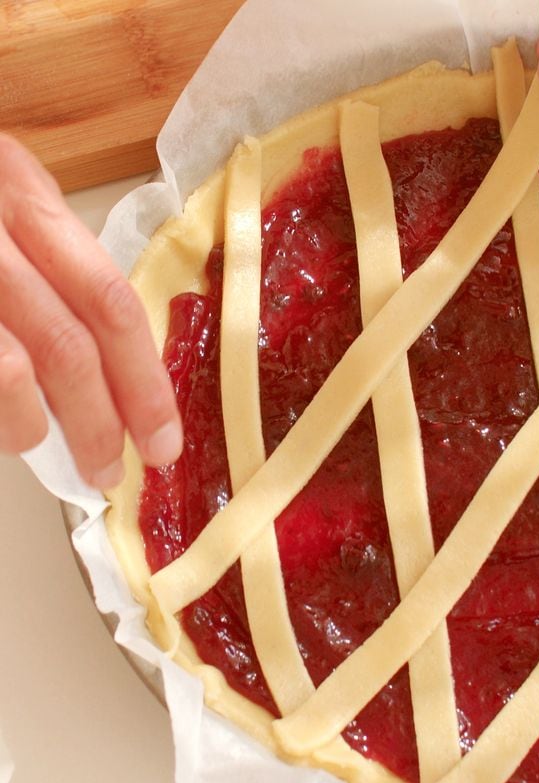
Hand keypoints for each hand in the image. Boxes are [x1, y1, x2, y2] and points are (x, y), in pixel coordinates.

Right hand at [0, 133, 180, 488]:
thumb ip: (47, 259)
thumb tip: (106, 364)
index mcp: (22, 195)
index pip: (109, 302)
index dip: (144, 382)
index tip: (162, 437)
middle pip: (69, 346)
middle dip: (101, 423)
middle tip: (110, 470)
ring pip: (8, 368)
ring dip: (27, 425)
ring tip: (33, 440)